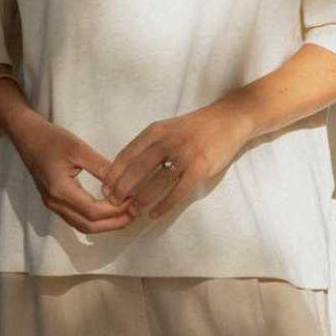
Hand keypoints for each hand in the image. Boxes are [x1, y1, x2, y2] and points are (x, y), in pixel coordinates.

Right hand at [12, 114, 138, 234]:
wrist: (27, 136)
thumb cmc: (52, 139)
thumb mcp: (79, 148)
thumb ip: (101, 167)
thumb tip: (124, 184)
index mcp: (60, 190)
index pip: (92, 211)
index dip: (115, 211)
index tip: (134, 201)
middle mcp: (55, 203)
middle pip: (88, 225)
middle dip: (113, 223)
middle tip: (135, 213)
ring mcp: (52, 205)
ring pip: (82, 226)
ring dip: (105, 225)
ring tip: (125, 215)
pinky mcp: (54, 202)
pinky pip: (76, 219)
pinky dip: (95, 220)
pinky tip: (108, 212)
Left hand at [101, 101, 253, 221]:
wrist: (229, 120)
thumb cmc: (196, 127)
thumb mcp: (168, 128)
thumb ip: (150, 145)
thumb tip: (127, 169)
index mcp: (156, 131)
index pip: (127, 154)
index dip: (114, 174)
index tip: (105, 189)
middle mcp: (167, 141)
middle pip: (137, 170)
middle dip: (122, 189)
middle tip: (114, 204)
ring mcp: (184, 155)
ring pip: (156, 183)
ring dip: (141, 201)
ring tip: (132, 212)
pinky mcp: (200, 168)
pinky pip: (178, 192)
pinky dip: (164, 205)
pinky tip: (154, 214)